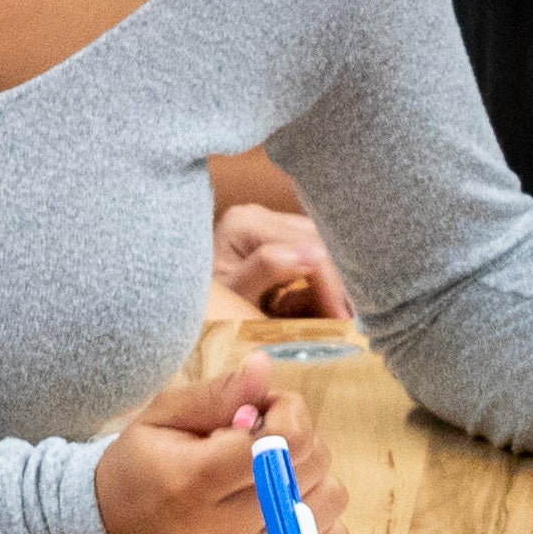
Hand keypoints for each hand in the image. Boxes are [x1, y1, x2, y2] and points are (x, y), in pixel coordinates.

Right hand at [91, 356, 339, 533]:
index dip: (288, 410)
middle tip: (266, 439)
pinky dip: (315, 516)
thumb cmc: (139, 471)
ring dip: (311, 477)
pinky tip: (280, 506)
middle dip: (299, 439)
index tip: (267, 408)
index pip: (287, 440)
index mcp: (194, 481)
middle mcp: (222, 531)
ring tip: (272, 474)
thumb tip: (264, 367)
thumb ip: (216, 394)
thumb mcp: (161, 419)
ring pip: (329, 502)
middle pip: (311, 467)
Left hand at [212, 203, 354, 322]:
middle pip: (315, 241)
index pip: (303, 246)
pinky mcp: (276, 237)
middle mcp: (257, 214)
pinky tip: (328, 302)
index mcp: (244, 223)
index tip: (342, 318)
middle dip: (334, 281)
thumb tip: (311, 255)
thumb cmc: (204, 307)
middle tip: (348, 319)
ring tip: (341, 313)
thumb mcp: (233, 295)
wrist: (185, 312)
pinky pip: (310, 252)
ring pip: (318, 245)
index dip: (328, 282)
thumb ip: (267, 270)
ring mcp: (268, 223)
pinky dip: (321, 279)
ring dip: (331, 280)